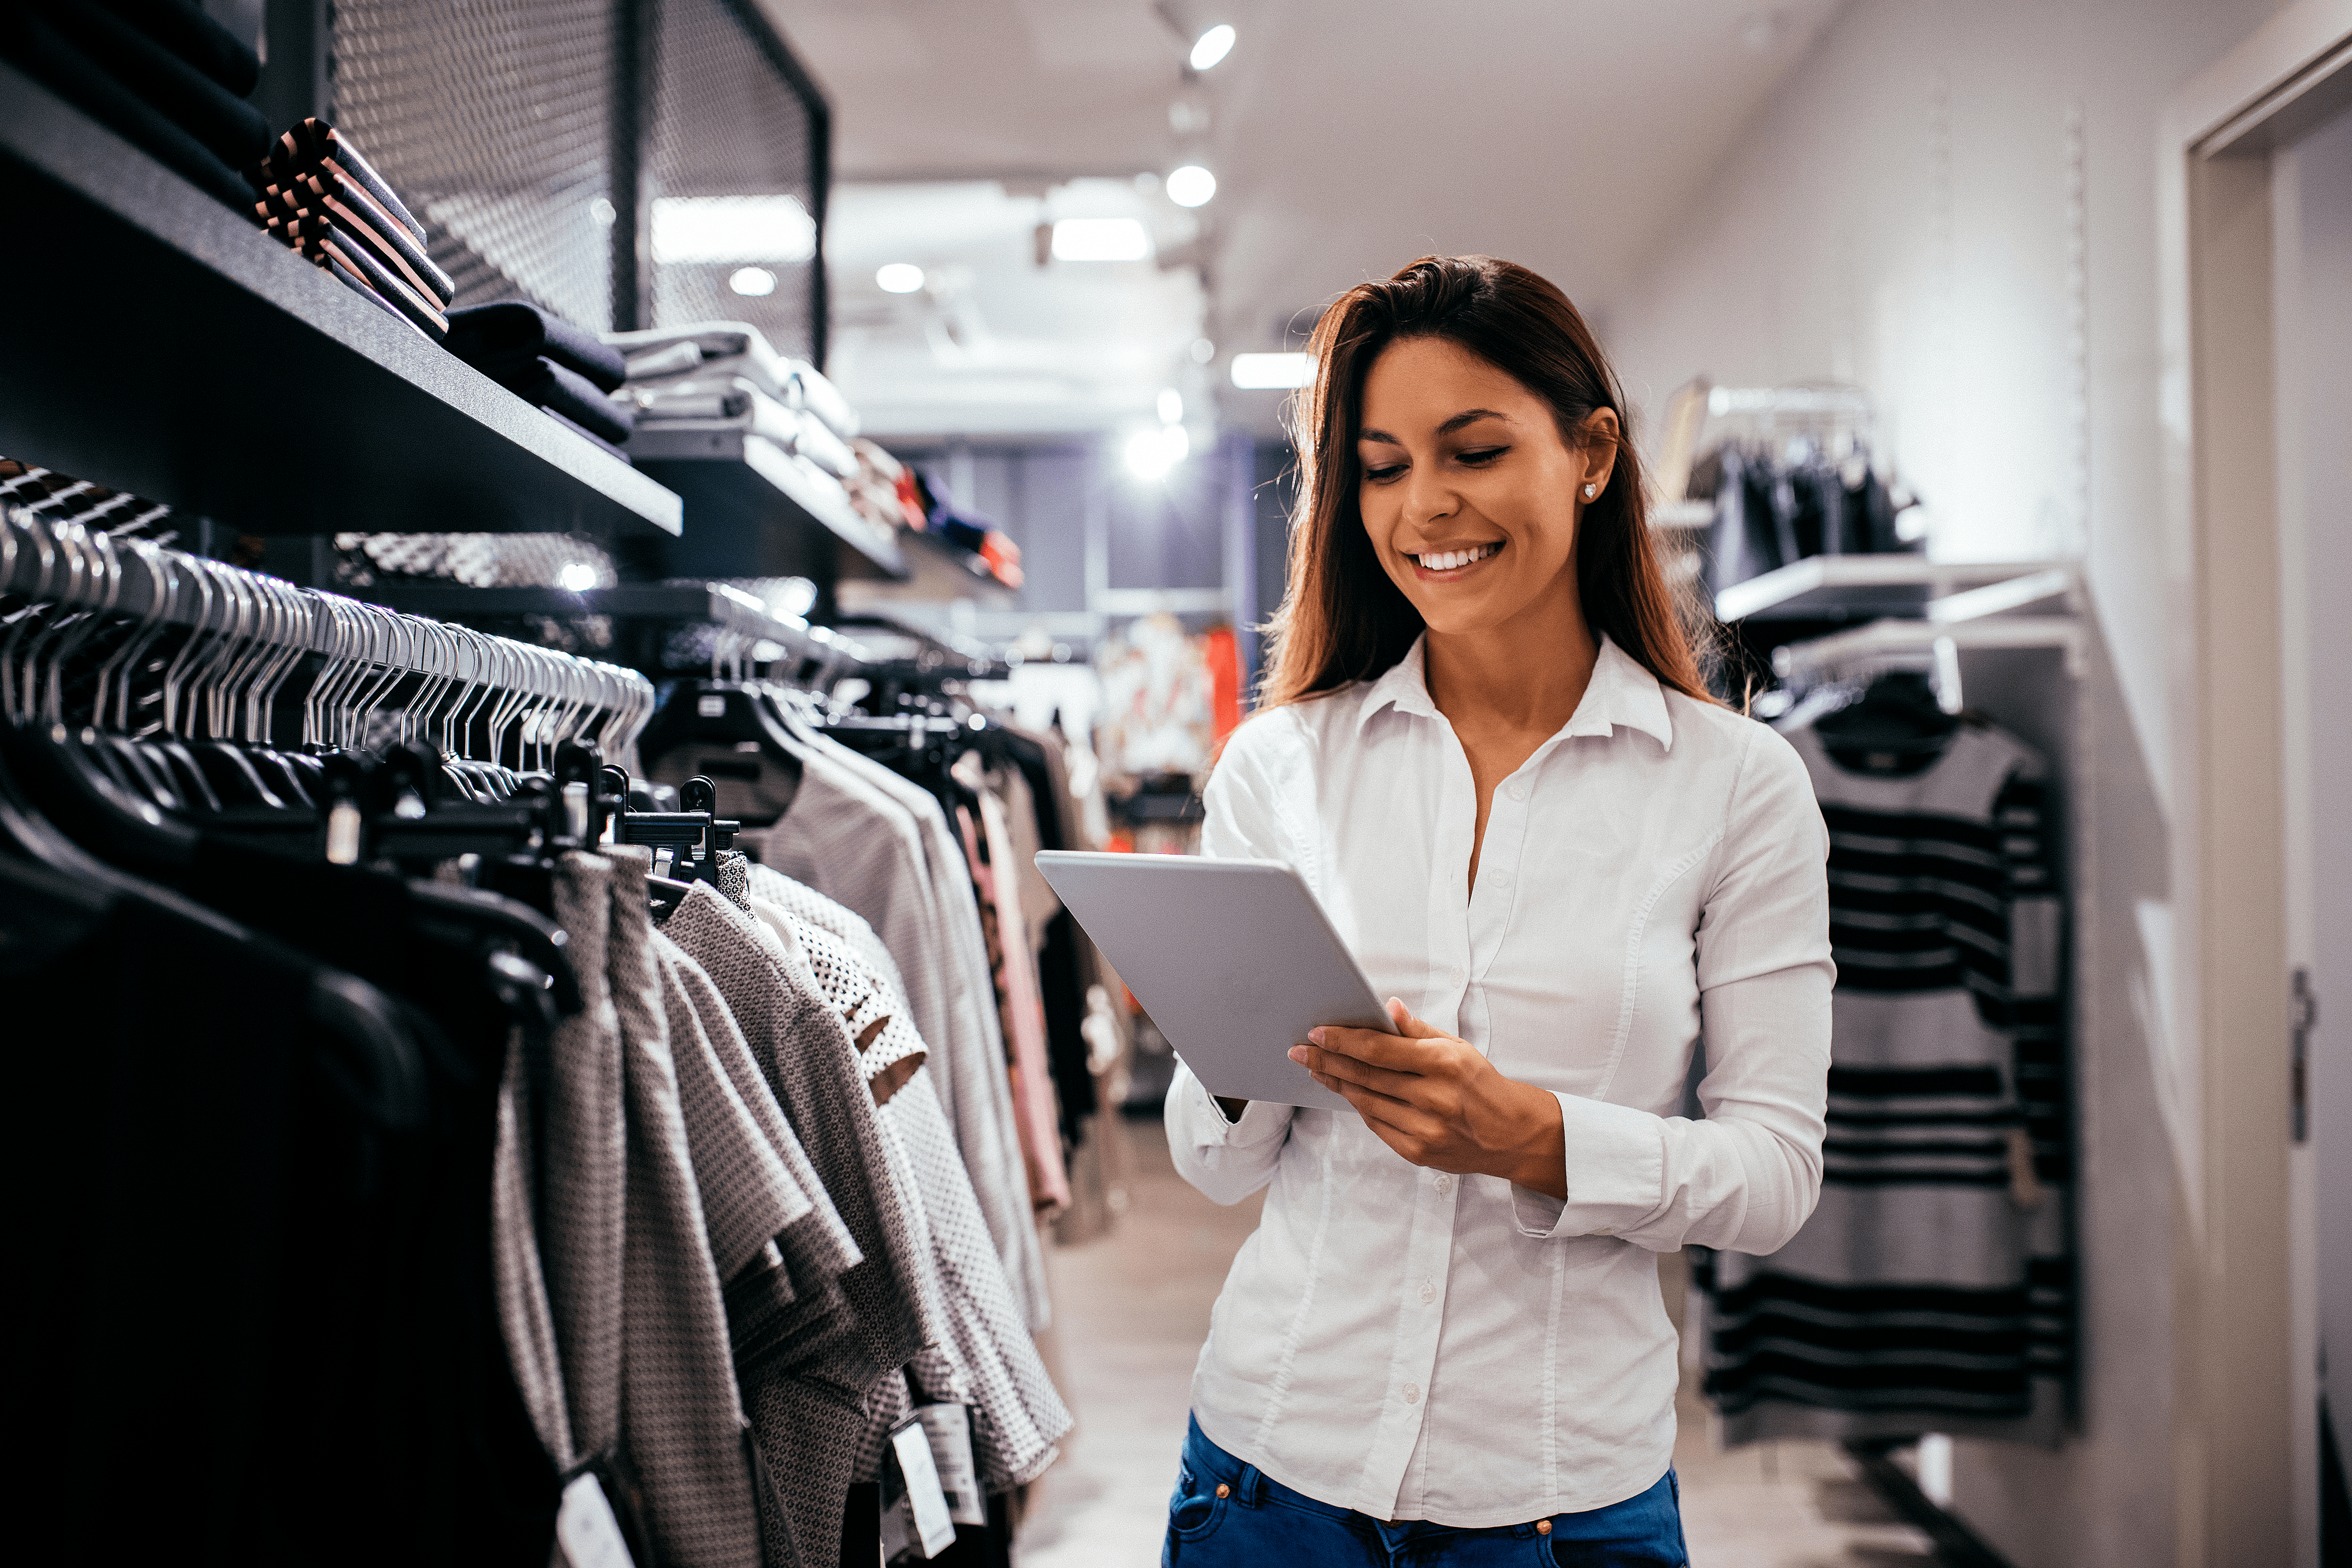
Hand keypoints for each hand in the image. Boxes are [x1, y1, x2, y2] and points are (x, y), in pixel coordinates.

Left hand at [1292, 999, 1566, 1198]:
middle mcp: (1433, 1098)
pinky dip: (1358, 1105)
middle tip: (1300, 1050)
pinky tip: (1345, 1091)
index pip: (1379, 1050)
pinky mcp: (1418, 1152)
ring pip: (1366, 1102)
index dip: (1343, 1041)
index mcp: (1444, 1064)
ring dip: (1336, 1083)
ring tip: (1316, 1069)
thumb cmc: (1481, 1085)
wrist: (1511, 1134)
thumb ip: (1419, 1031)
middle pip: (1365, 1076)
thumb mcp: (1458, 1047)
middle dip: (1327, 1061)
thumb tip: (1388, 1008)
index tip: (1317, 1033)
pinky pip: (1377, 1125)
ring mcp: (1424, 1129)